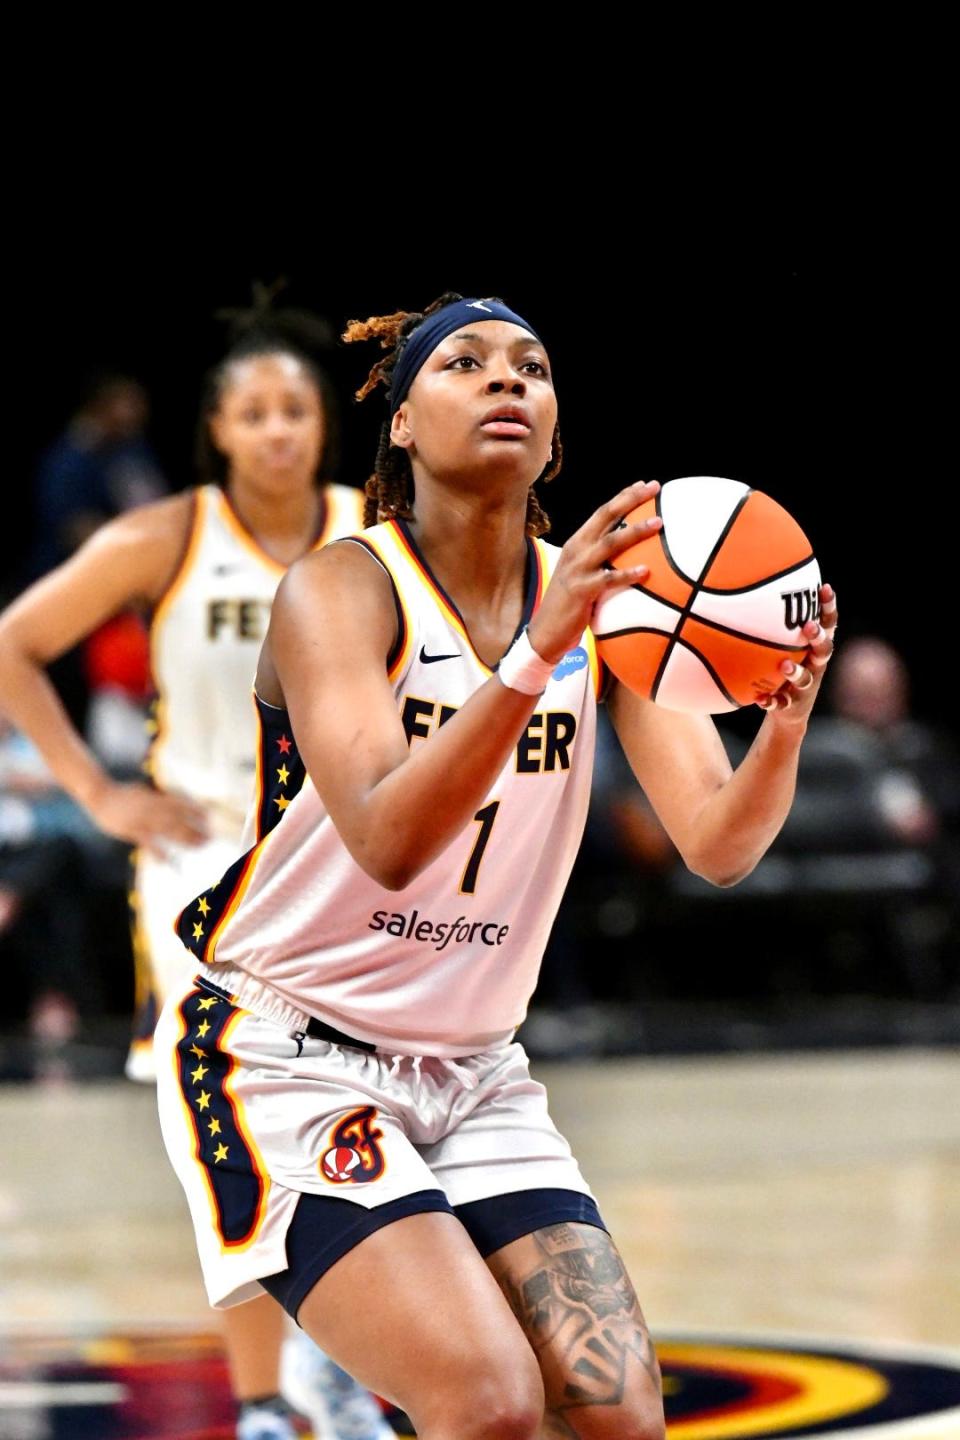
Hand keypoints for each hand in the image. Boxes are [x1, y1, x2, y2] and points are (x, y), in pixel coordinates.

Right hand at [87, 779, 208, 852]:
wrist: (99, 795)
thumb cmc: (123, 793)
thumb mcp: (143, 791)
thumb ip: (158, 797)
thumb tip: (176, 803)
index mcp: (154, 797)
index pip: (180, 804)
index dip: (194, 811)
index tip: (208, 817)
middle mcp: (151, 808)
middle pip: (178, 820)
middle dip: (195, 829)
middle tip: (210, 837)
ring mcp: (141, 820)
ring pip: (168, 831)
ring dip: (185, 839)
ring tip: (199, 846)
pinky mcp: (131, 831)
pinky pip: (147, 843)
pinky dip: (157, 852)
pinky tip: (166, 862)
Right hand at [528, 481, 661, 662]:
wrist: (545, 632)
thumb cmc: (570, 604)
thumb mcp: (583, 574)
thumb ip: (602, 561)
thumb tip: (633, 554)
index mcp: (577, 543)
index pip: (602, 512)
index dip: (624, 496)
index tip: (645, 485)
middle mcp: (576, 550)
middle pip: (606, 516)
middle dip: (631, 499)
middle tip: (655, 488)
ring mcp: (578, 569)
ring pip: (610, 542)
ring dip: (635, 530)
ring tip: (658, 523)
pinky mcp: (581, 590)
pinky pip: (608, 579)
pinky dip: (627, 573)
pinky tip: (646, 571)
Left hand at [756, 583, 836, 724]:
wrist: (788, 714)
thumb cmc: (784, 671)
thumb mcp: (783, 648)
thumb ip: (775, 626)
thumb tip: (752, 588)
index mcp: (815, 650)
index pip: (828, 625)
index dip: (829, 608)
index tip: (825, 589)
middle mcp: (815, 667)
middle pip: (824, 650)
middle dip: (818, 637)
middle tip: (809, 626)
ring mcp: (805, 687)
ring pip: (805, 679)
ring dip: (796, 672)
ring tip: (785, 666)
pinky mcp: (792, 705)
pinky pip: (782, 703)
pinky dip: (772, 701)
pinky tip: (761, 699)